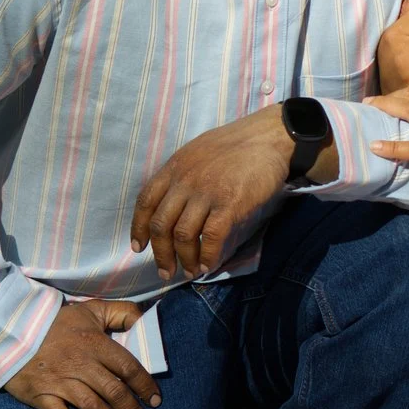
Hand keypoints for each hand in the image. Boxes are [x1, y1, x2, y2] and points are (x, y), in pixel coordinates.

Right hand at [3, 299, 160, 408]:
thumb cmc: (57, 322)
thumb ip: (122, 313)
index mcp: (95, 344)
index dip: (145, 386)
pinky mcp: (39, 395)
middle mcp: (80, 364)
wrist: (10, 329)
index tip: (156, 402)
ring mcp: (59, 381)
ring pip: (92, 407)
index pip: (128, 368)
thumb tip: (146, 320)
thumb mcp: (92, 310)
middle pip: (114, 392)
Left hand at [131, 104, 323, 277]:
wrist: (269, 137)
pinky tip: (209, 264)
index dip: (139, 228)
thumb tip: (175, 202)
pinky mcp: (230, 204)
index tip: (139, 247)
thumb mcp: (198, 152)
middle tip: (166, 271)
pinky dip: (207, 255)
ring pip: (183, 235)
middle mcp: (185, 181)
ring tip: (190, 271)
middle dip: (160, 253)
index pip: (146, 202)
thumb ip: (182, 175)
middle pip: (161, 225)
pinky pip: (211, 237)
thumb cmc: (237, 144)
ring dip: (184, 259)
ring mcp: (207, 193)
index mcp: (175, 167)